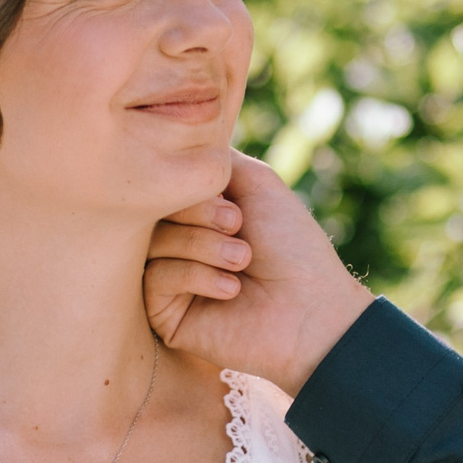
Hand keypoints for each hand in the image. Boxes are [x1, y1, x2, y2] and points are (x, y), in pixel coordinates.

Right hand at [144, 152, 372, 393]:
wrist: (311, 310)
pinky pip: (154, 279)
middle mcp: (179, 240)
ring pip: (152, 243)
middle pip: (150, 209)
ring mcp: (170, 278)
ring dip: (203, 245)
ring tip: (243, 260)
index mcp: (198, 212)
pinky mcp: (164, 314)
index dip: (194, 188)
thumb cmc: (292, 246)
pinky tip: (231, 290)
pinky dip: (196, 276)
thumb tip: (169, 148)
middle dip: (198, 213)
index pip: (165, 183)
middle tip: (238, 226)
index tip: (238, 205)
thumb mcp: (256, 183)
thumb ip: (210, 158)